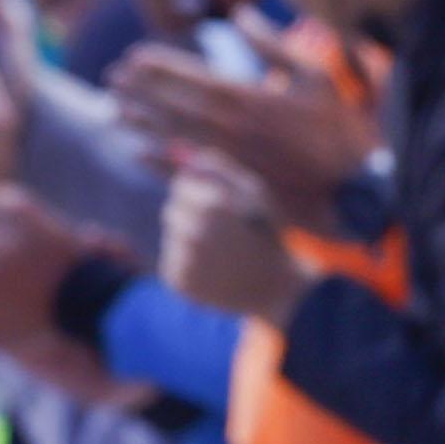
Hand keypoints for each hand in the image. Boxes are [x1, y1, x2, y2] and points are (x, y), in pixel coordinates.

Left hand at [110, 29, 375, 233]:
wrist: (361, 189)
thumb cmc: (342, 129)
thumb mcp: (315, 76)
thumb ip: (274, 45)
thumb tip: (239, 16)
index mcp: (254, 99)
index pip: (196, 80)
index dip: (162, 69)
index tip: (133, 57)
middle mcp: (237, 130)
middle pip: (179, 107)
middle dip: (144, 92)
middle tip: (113, 78)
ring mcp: (235, 160)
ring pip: (180, 137)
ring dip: (146, 122)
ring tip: (115, 110)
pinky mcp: (238, 185)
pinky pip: (191, 168)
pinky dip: (163, 160)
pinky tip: (139, 154)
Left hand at [161, 151, 319, 322]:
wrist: (272, 289)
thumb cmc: (264, 233)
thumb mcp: (253, 192)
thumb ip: (219, 168)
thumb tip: (183, 154)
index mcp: (215, 204)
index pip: (181, 185)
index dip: (201, 194)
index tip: (219, 209)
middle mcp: (195, 230)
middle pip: (172, 210)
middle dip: (191, 217)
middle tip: (220, 233)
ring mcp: (184, 258)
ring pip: (171, 236)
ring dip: (189, 240)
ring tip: (219, 254)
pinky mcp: (178, 282)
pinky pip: (172, 261)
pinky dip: (187, 264)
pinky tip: (212, 271)